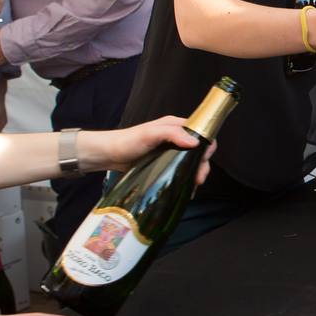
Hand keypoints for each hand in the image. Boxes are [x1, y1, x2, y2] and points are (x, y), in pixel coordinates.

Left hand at [77, 116, 216, 183]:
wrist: (109, 155)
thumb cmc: (128, 141)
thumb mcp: (149, 134)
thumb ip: (172, 134)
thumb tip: (195, 142)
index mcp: (175, 126)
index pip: (200, 132)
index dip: (207, 145)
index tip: (204, 160)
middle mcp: (176, 138)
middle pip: (198, 150)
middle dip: (202, 165)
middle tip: (198, 179)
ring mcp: (170, 152)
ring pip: (191, 163)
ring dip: (195, 174)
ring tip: (192, 188)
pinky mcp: (164, 165)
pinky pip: (180, 171)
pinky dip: (185, 180)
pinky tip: (185, 189)